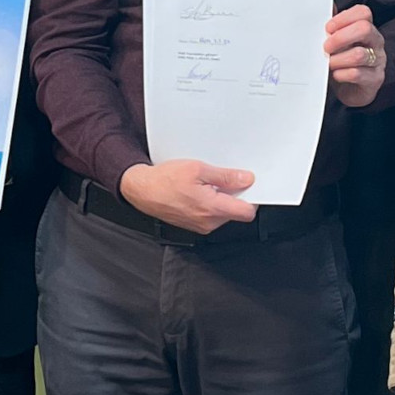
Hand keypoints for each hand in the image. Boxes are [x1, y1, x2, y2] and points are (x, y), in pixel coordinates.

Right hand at [119, 159, 257, 234]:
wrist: (142, 190)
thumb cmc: (164, 180)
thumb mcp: (197, 169)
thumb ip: (225, 177)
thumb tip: (245, 180)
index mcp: (212, 208)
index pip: (247, 212)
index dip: (253, 197)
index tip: (250, 185)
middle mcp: (208, 222)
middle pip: (236, 211)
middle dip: (235, 195)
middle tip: (223, 178)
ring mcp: (201, 225)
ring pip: (224, 213)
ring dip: (222, 198)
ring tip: (206, 183)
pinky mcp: (195, 224)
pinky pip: (212, 215)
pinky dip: (211, 203)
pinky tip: (199, 190)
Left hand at [326, 4, 385, 107]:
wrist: (350, 89)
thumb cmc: (342, 62)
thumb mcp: (337, 42)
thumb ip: (332, 25)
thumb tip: (326, 6)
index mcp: (366, 28)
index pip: (363, 13)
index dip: (343, 18)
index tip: (327, 28)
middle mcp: (375, 42)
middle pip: (364, 29)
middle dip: (340, 37)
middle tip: (326, 47)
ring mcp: (378, 60)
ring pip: (359, 54)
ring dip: (338, 59)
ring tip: (329, 63)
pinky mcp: (375, 79)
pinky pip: (357, 74)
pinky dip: (341, 74)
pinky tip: (336, 75)